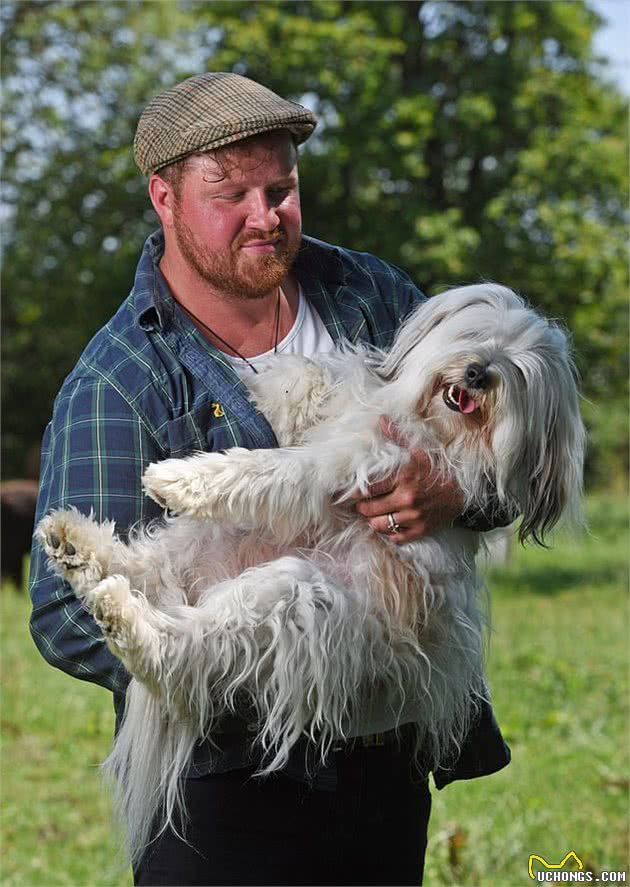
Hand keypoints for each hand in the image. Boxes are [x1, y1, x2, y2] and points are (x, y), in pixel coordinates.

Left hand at [351, 417, 464, 543]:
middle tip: (362, 503)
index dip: (356, 491)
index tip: (351, 492)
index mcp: (403, 477)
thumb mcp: (418, 451)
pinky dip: (389, 532)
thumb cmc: (437, 470)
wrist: (464, 492)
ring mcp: (413, 516)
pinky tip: (390, 523)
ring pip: (378, 525)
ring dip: (373, 520)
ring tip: (374, 513)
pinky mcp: (420, 531)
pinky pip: (394, 537)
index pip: (367, 488)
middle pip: (368, 508)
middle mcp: (406, 498)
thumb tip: (381, 420)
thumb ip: (397, 437)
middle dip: (362, 506)